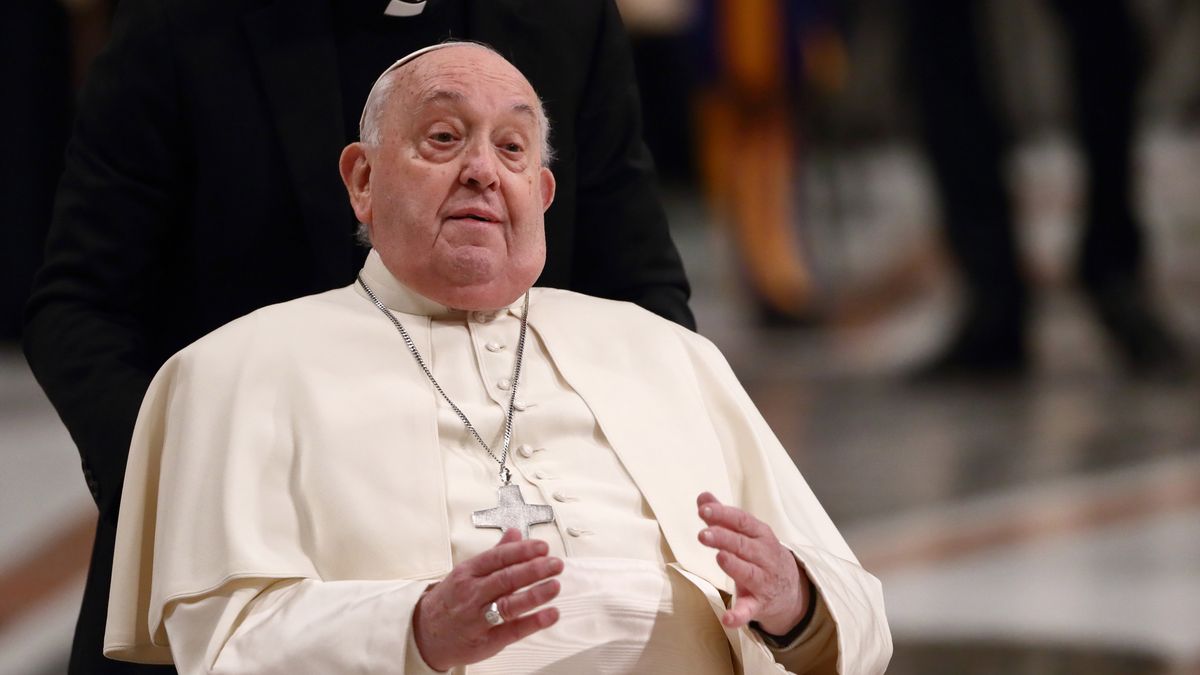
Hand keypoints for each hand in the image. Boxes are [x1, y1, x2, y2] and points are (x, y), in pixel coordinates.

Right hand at [413, 528, 562, 670]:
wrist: (424, 634)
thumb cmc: (450, 600)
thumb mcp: (467, 572)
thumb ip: (496, 554)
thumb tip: (516, 533)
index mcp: (468, 572)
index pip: (498, 557)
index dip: (522, 551)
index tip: (543, 547)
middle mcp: (472, 594)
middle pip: (506, 579)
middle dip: (534, 570)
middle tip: (555, 564)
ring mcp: (477, 618)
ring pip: (509, 604)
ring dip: (535, 594)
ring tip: (555, 585)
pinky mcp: (485, 641)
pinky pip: (512, 631)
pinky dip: (533, 623)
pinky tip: (549, 614)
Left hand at [696, 492, 809, 634]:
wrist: (791, 590)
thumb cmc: (760, 556)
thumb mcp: (746, 534)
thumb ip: (723, 516)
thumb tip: (702, 496)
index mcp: (760, 535)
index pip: (741, 521)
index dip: (723, 515)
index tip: (704, 510)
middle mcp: (764, 556)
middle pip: (743, 545)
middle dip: (724, 539)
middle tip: (703, 534)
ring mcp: (764, 581)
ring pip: (749, 573)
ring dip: (734, 566)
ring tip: (720, 558)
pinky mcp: (759, 604)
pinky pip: (749, 610)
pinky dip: (738, 615)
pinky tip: (727, 618)